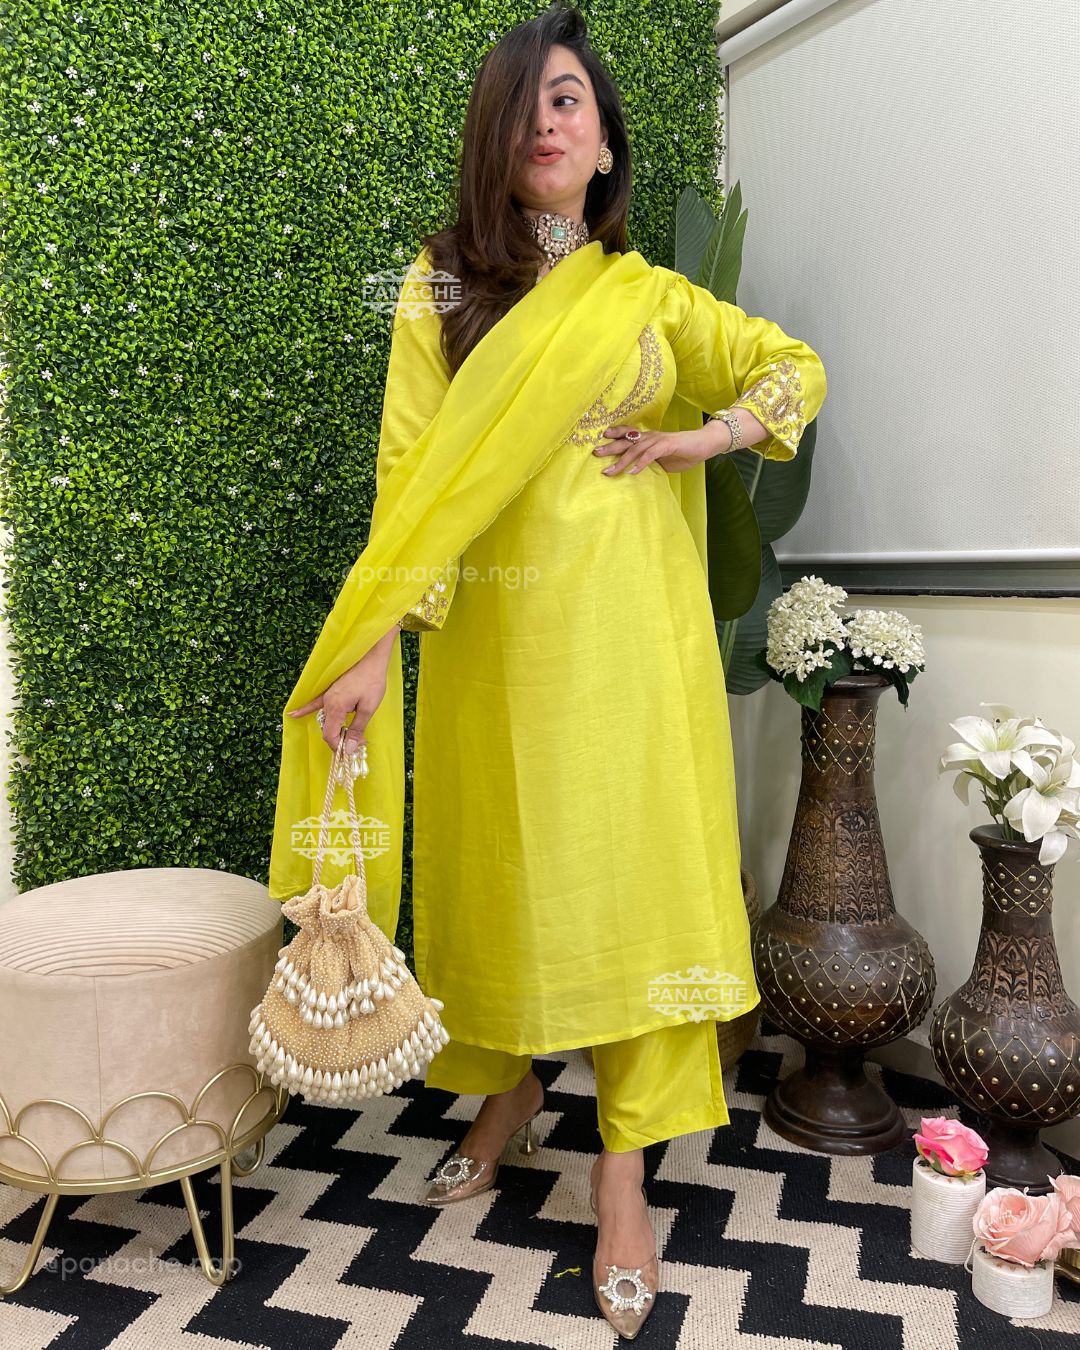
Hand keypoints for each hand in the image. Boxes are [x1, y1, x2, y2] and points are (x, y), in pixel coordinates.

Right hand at [288, 647, 389, 753]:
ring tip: (349, 737)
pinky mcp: (330, 691)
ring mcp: (327, 697)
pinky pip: (315, 704)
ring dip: (335, 731)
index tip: (351, 750)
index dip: (339, 746)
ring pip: (326, 720)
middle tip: (358, 743)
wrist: (370, 658)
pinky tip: (293, 715)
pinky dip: (305, 710)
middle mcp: (327, 703)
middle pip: (328, 729)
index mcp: (336, 708)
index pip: (329, 735)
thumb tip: (350, 749)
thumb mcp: (368, 708)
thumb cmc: (372, 681)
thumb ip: (357, 729)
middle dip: (340, 740)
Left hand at [593, 420, 728, 474]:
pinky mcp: (668, 445)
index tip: (598, 442)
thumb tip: (636, 472)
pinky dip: (641, 463)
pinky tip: (633, 472)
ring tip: (610, 471)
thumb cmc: (684, 452)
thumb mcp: (663, 460)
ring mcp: (658, 440)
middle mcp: (650, 437)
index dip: (613, 437)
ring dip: (622, 460)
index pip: (626, 435)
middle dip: (609, 447)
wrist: (704, 444)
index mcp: (648, 438)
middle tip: (595, 453)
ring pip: (635, 449)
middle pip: (625, 441)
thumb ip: (650, 463)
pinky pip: (651, 455)